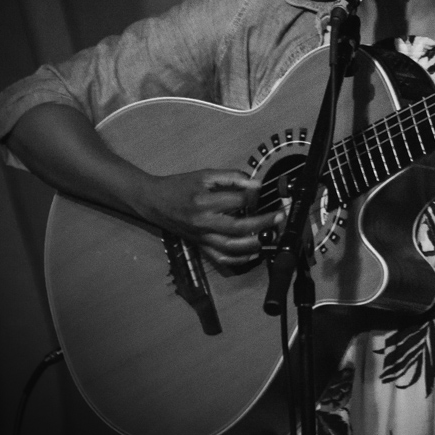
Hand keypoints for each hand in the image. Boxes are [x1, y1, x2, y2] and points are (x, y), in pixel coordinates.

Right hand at [140, 169, 284, 267]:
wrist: (154, 202)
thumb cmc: (181, 186)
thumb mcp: (204, 175)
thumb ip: (231, 177)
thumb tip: (255, 183)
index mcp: (204, 202)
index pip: (237, 202)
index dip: (254, 196)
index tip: (264, 191)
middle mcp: (203, 223)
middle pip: (238, 228)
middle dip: (263, 223)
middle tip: (279, 216)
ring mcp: (202, 238)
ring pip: (232, 247)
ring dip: (255, 243)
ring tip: (271, 235)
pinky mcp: (201, 246)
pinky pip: (221, 259)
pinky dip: (239, 259)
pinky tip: (254, 253)